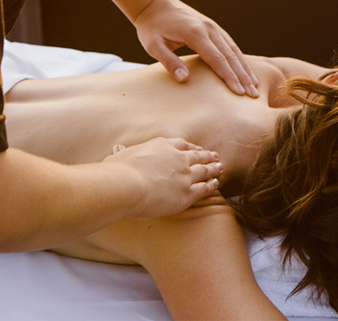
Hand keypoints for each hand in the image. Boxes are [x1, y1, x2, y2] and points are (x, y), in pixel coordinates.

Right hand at [105, 138, 222, 219]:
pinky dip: (212, 185)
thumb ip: (122, 153)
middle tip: (215, 156)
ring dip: (214, 168)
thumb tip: (117, 148)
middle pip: (197, 155)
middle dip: (207, 155)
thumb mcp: (118, 157)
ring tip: (220, 167)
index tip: (196, 148)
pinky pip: (204, 188)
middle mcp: (176, 158)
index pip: (181, 144)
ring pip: (204, 170)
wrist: (126, 185)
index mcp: (161, 146)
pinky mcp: (187, 193)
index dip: (191, 147)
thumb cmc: (117, 172)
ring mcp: (184, 175)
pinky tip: (216, 183)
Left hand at [132, 0, 259, 96]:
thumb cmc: (151, 27)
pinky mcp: (212, 27)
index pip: (216, 59)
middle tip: (252, 95)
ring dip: (245, 68)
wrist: (154, 4)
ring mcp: (212, 26)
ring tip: (254, 86)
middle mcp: (208, 28)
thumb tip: (184, 79)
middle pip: (230, 56)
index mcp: (195, 33)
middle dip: (242, 76)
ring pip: (233, 50)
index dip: (228, 77)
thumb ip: (169, 62)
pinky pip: (230, 44)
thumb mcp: (153, 46)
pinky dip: (239, 58)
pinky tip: (245, 70)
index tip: (238, 92)